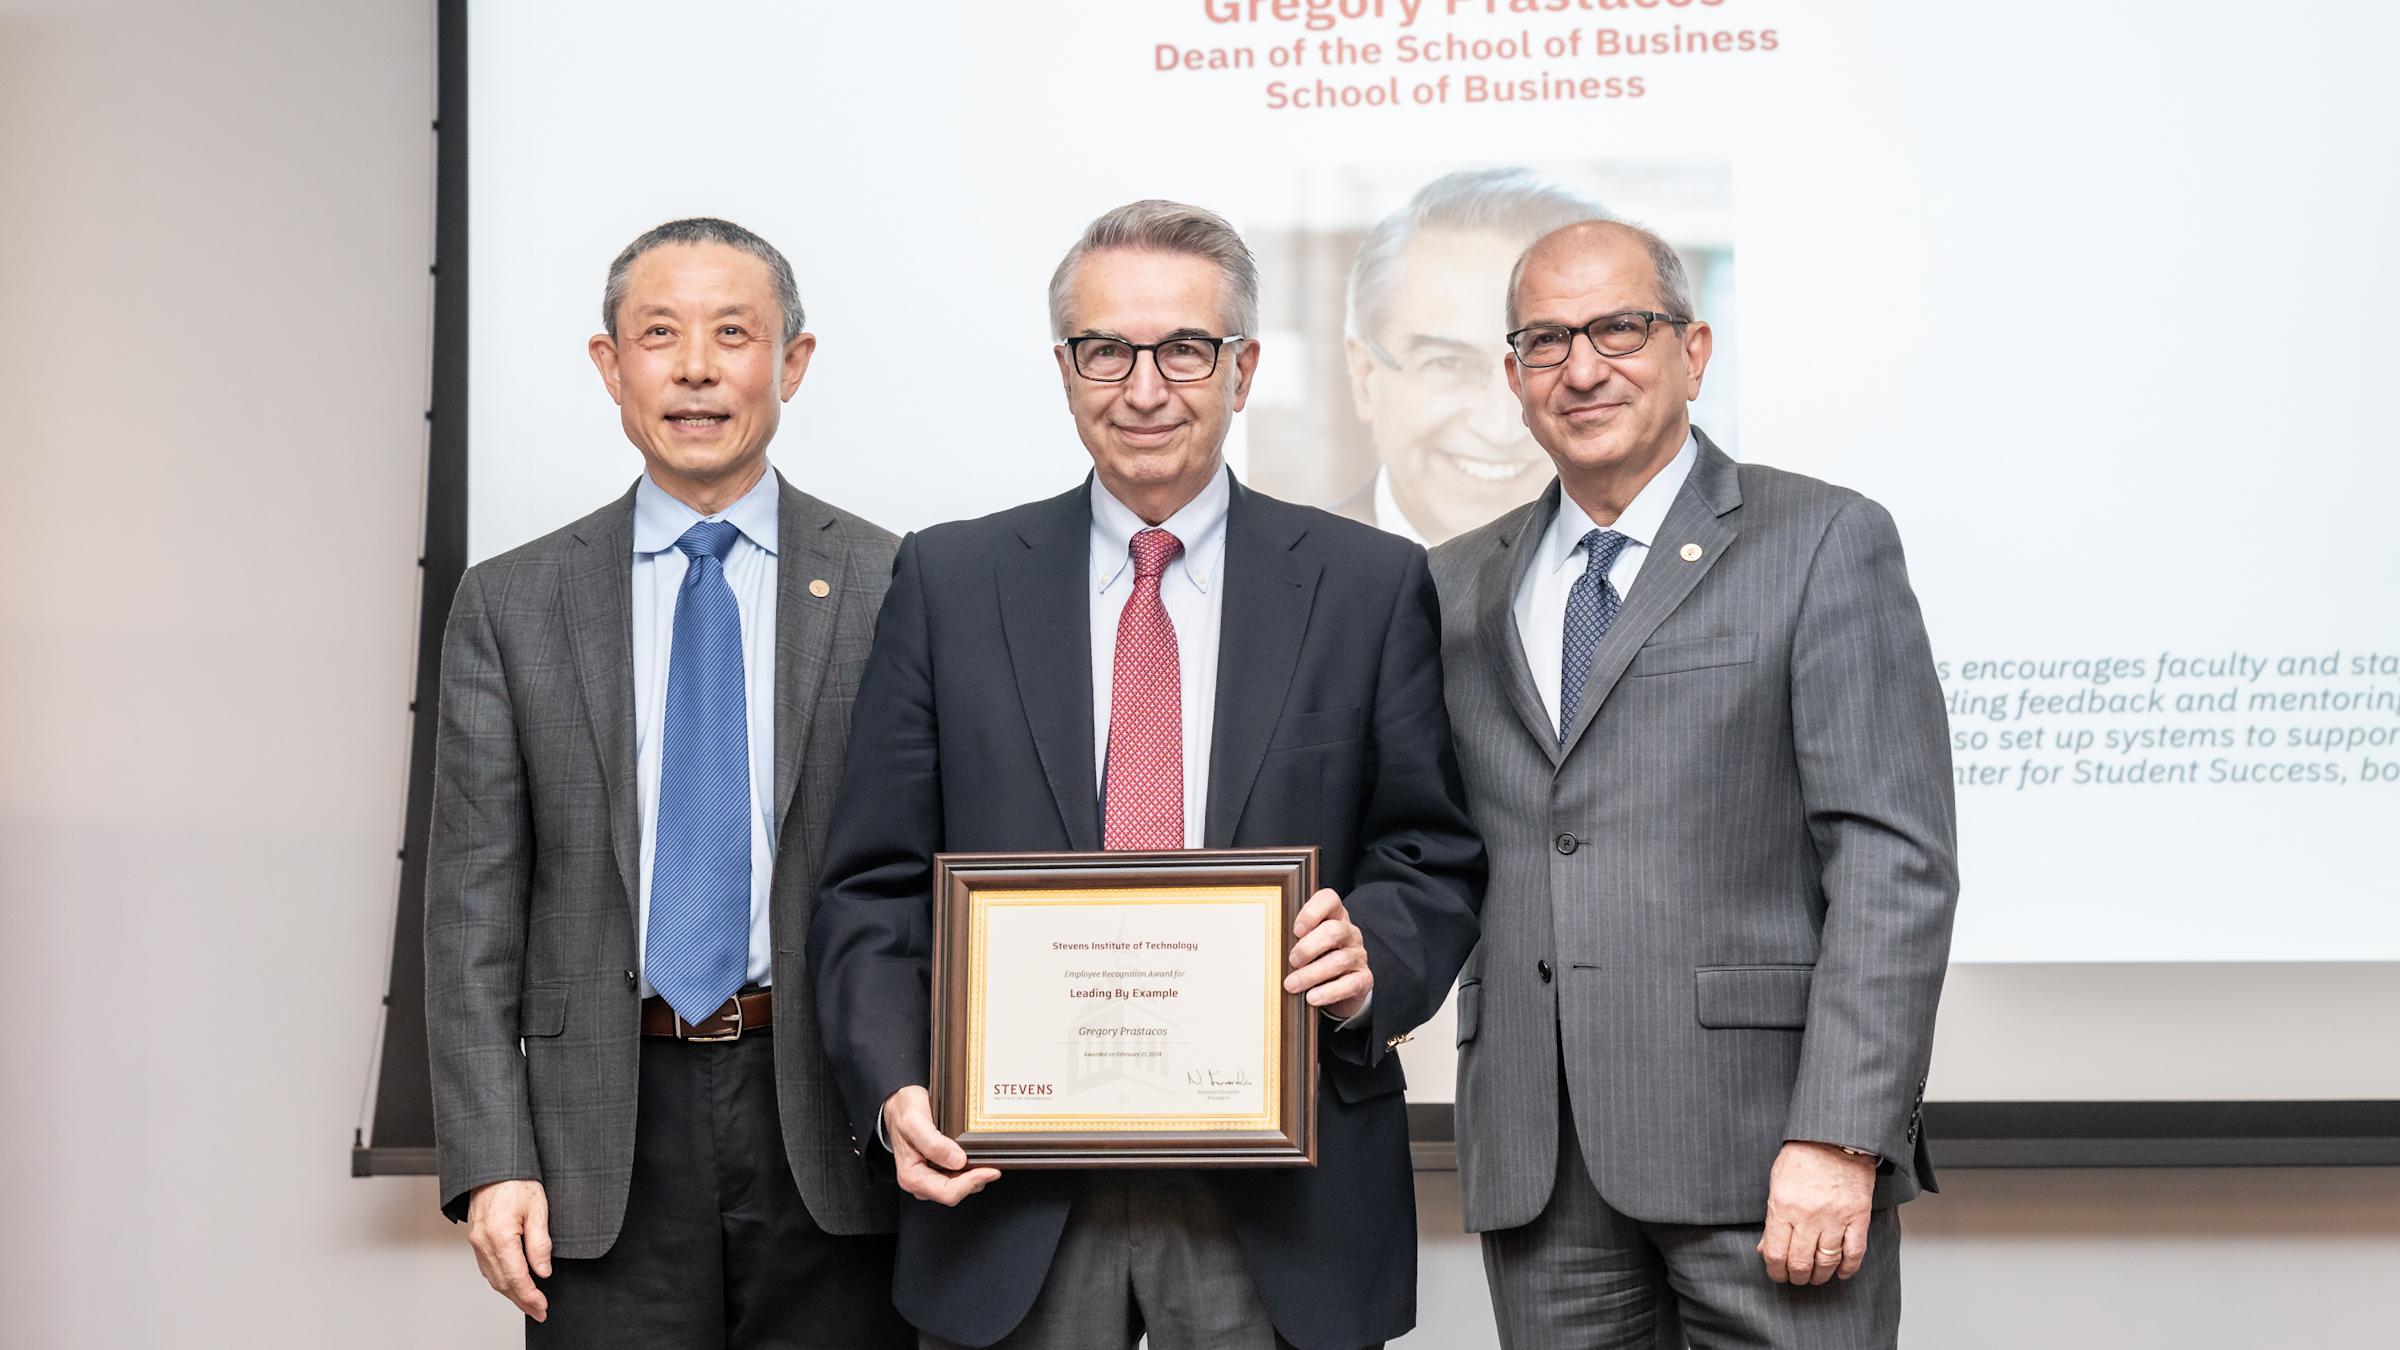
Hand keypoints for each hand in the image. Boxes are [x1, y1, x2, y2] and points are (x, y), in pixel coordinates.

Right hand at [465, 1179, 551, 1321]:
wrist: (493, 1165)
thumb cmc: (516, 1180)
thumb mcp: (538, 1208)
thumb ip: (540, 1243)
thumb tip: (542, 1271)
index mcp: (500, 1236)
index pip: (517, 1277)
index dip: (530, 1296)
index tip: (542, 1307)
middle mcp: (483, 1242)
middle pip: (502, 1283)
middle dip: (521, 1301)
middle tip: (539, 1311)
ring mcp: (476, 1242)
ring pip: (492, 1278)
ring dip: (510, 1294)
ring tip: (528, 1303)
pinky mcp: (475, 1238)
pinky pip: (487, 1267)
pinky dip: (500, 1280)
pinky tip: (512, 1284)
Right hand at [881, 1086, 999, 1205]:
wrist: (899, 1102)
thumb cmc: (903, 1111)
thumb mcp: (915, 1122)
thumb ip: (934, 1143)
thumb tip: (958, 1161)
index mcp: (912, 1176)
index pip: (947, 1192)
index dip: (971, 1183)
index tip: (990, 1170)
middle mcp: (920, 1181)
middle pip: (955, 1193)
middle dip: (976, 1181)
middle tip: (993, 1165)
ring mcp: (929, 1177)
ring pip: (959, 1187)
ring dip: (974, 1176)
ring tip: (987, 1161)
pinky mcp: (938, 1170)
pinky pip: (958, 1177)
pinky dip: (970, 1170)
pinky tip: (976, 1158)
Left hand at [1285, 887, 1371, 1021]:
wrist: (1341, 987)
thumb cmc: (1315, 959)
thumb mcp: (1304, 944)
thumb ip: (1291, 939)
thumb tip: (1263, 946)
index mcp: (1334, 917)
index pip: (1329, 900)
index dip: (1312, 911)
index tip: (1295, 930)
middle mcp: (1349, 933)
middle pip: (1334, 931)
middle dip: (1309, 947)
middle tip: (1292, 961)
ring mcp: (1357, 956)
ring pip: (1339, 960)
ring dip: (1312, 974)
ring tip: (1291, 985)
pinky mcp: (1363, 979)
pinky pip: (1350, 984)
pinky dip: (1329, 992)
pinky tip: (1312, 998)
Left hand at [1757, 1141, 1875, 1285]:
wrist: (1834, 1137)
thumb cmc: (1802, 1157)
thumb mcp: (1776, 1184)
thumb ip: (1772, 1218)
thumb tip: (1765, 1247)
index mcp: (1783, 1207)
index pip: (1776, 1253)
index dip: (1775, 1271)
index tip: (1777, 1274)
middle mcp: (1808, 1216)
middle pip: (1800, 1262)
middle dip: (1796, 1277)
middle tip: (1797, 1278)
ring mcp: (1835, 1218)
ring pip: (1827, 1262)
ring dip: (1820, 1275)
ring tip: (1816, 1277)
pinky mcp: (1858, 1217)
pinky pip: (1854, 1252)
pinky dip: (1848, 1268)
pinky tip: (1842, 1272)